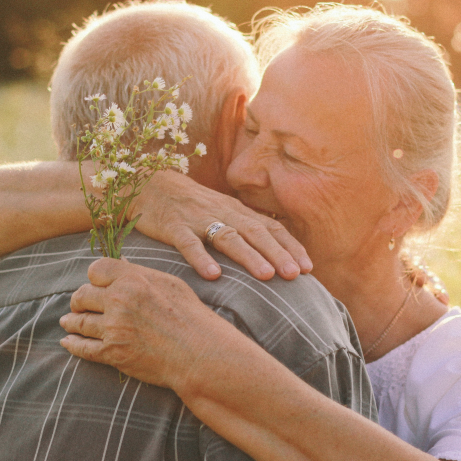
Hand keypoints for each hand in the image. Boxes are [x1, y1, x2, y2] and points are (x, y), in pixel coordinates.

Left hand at [59, 257, 227, 389]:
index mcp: (133, 279)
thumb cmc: (190, 315)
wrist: (199, 351)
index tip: (95, 284)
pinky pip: (82, 348)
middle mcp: (119, 300)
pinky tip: (68, 342)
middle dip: (79, 300)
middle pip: (82, 294)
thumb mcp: (169, 283)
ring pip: (79, 321)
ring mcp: (113, 327)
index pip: (96, 270)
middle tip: (78, 304)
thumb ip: (141, 274)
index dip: (94, 277)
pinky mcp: (112, 353)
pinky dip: (72, 345)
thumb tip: (122, 265)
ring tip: (68, 322)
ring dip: (71, 322)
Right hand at [131, 171, 312, 280]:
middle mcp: (223, 213)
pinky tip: (212, 275)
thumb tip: (274, 254)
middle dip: (278, 253)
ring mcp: (198, 219)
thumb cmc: (193, 205)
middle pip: (255, 232)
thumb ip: (244, 229)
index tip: (309, 268)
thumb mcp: (222, 212)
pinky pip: (188, 242)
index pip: (270, 227)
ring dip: (249, 256)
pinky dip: (200, 257)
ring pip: (227, 236)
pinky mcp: (173, 227)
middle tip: (296, 275)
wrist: (151, 185)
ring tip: (267, 276)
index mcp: (237, 211)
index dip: (290, 246)